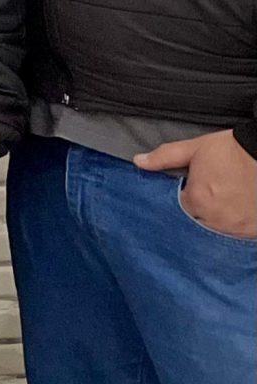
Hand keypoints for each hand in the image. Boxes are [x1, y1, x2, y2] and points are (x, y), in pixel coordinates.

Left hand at [138, 129, 256, 238]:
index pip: (179, 208)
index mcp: (196, 201)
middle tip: (209, 196)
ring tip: (222, 202)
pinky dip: (233, 225)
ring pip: (216, 229)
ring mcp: (236, 228)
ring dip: (216, 219)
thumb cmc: (230, 150)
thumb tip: (138, 162)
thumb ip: (164, 157)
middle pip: (197, 221)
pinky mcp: (252, 231)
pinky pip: (236, 234)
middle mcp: (215, 219)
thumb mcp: (194, 149)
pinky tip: (234, 211)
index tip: (191, 190)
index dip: (184, 198)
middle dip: (199, 211)